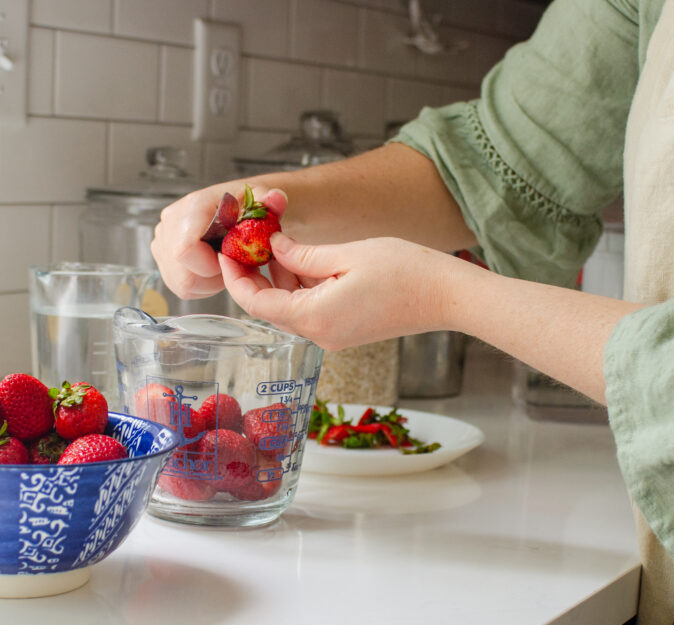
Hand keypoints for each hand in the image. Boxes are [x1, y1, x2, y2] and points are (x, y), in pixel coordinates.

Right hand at [151, 183, 286, 299]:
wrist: (236, 206)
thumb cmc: (247, 206)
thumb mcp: (263, 201)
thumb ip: (272, 201)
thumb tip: (276, 198)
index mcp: (193, 207)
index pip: (185, 250)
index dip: (210, 266)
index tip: (232, 261)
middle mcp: (171, 223)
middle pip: (183, 274)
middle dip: (213, 278)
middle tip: (233, 265)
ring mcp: (163, 241)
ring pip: (181, 284)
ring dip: (208, 283)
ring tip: (226, 265)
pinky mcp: (163, 257)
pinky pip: (180, 286)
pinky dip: (201, 285)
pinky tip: (215, 269)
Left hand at [220, 233, 467, 349]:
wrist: (448, 297)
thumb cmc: (407, 273)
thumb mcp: (347, 254)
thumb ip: (302, 254)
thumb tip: (273, 248)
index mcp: (314, 317)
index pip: (255, 302)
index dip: (235, 276)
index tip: (225, 250)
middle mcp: (320, 334)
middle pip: (268, 307)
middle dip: (254, 275)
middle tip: (247, 241)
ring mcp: (333, 335)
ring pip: (289, 307)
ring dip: (278, 278)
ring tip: (276, 241)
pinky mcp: (345, 330)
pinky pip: (309, 309)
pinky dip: (300, 286)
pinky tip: (303, 258)